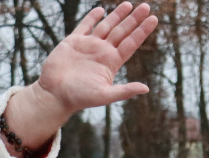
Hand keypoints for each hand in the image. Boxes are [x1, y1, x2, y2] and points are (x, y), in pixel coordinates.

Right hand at [4, 3, 157, 148]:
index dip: (142, 31)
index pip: (131, 43)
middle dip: (134, 19)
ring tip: (129, 5)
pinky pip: (85, 26)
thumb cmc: (80, 98)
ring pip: (106, 26)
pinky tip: (102, 10)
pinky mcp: (73, 42)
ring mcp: (88, 45)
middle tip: (147, 6)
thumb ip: (125, 91)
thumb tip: (146, 88)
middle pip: (122, 31)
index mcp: (112, 62)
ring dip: (117, 15)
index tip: (154, 19)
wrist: (55, 94)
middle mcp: (102, 52)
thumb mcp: (105, 95)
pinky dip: (93, 17)